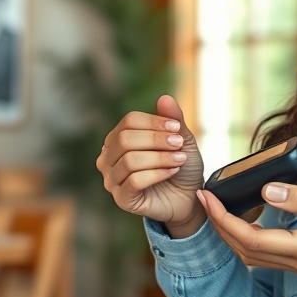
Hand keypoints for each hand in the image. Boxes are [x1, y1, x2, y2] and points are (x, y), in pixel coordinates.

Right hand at [97, 95, 205, 236]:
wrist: (188, 196)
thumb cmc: (180, 164)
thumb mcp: (181, 138)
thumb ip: (173, 118)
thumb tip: (165, 97)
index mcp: (118, 138)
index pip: (129, 121)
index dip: (154, 122)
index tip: (177, 128)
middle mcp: (108, 158)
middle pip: (125, 139)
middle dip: (156, 140)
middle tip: (178, 144)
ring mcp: (112, 180)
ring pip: (130, 160)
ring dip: (160, 158)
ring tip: (179, 159)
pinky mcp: (122, 199)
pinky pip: (134, 181)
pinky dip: (158, 173)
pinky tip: (172, 171)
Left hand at [197, 183, 296, 291]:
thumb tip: (267, 193)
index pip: (253, 238)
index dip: (224, 219)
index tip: (208, 197)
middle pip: (247, 251)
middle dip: (220, 227)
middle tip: (205, 199)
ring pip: (255, 256)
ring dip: (232, 234)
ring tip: (218, 207)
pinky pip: (269, 253)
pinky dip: (248, 238)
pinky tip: (245, 219)